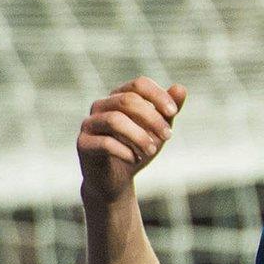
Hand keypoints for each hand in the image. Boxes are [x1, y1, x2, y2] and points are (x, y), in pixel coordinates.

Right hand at [77, 78, 185, 201]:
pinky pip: (105, 143)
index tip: (173, 112)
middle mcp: (101, 105)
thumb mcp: (159, 129)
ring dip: (139, 136)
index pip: (139, 84)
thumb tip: (180, 88)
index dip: (158, 95)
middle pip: (128, 100)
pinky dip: (125, 151)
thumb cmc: (139, 148)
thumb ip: (169, 110)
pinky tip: (135, 159)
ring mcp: (89, 124)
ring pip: (115, 120)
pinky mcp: (83, 144)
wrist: (117, 179)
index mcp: (120, 96)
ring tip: (152, 151)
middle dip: (152, 118)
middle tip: (168, 136)